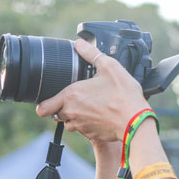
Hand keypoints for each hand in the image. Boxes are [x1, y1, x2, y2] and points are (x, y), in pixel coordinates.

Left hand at [35, 38, 150, 142]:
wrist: (135, 121)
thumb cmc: (123, 95)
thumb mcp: (109, 67)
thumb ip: (91, 54)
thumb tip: (79, 43)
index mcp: (71, 95)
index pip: (43, 108)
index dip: (45, 104)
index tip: (51, 100)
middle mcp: (72, 112)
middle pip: (56, 114)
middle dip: (63, 107)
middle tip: (78, 99)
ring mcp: (81, 126)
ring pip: (69, 123)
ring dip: (74, 117)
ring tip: (89, 108)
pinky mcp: (91, 135)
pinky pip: (83, 130)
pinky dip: (87, 125)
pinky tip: (99, 116)